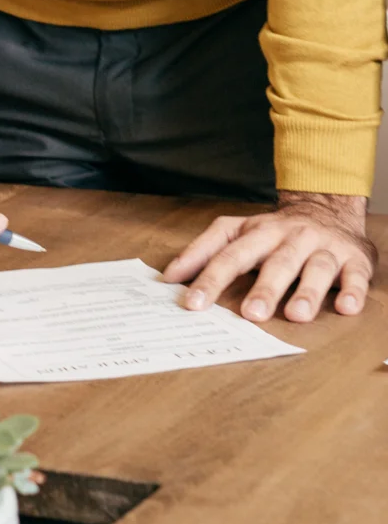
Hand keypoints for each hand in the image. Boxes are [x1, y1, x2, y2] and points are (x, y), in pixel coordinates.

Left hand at [163, 192, 375, 321]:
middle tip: (250, 314)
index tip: (193, 303)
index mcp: (258, 232)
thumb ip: (202, 252)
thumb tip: (168, 277)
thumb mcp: (235, 232)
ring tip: (296, 315)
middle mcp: (292, 237)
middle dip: (264, 288)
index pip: (230, 255)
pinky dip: (352, 291)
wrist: (328, 209)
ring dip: (308, 291)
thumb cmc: (274, 231)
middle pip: (277, 262)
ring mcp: (325, 247)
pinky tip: (345, 308)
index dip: (211, 279)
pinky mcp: (355, 259)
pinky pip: (355, 275)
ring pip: (316, 268)